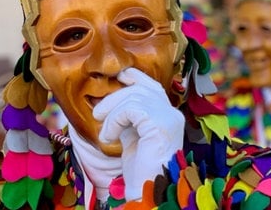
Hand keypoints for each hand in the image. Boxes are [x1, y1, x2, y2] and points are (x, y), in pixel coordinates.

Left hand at [94, 68, 183, 200]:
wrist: (148, 194)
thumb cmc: (140, 171)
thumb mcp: (132, 136)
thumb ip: (128, 118)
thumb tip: (110, 101)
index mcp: (169, 116)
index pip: (152, 86)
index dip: (134, 77)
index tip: (117, 77)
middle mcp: (173, 114)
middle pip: (142, 88)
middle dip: (115, 95)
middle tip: (98, 113)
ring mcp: (169, 119)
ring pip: (134, 96)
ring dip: (111, 112)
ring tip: (104, 131)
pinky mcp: (160, 125)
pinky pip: (131, 108)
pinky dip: (115, 120)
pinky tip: (110, 137)